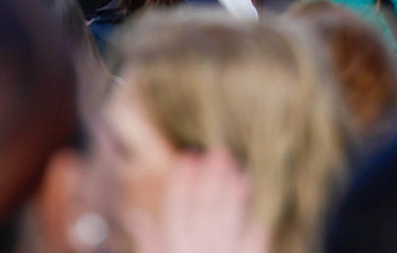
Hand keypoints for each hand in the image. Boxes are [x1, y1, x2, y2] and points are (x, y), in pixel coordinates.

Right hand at [122, 147, 269, 252]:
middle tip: (220, 152)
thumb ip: (150, 243)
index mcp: (173, 249)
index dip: (182, 184)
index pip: (176, 211)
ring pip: (226, 227)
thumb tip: (135, 216)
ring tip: (240, 171)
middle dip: (212, 180)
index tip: (189, 157)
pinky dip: (255, 240)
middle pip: (203, 212)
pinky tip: (261, 220)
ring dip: (234, 198)